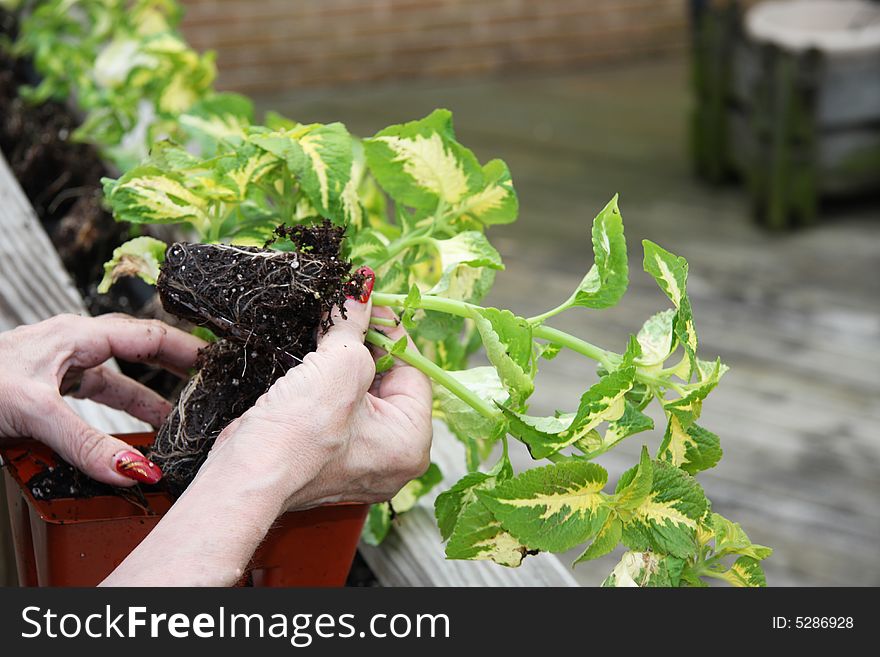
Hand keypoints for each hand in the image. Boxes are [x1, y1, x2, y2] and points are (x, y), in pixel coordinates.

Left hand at [0, 314, 203, 485]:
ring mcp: (57, 366)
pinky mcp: (45, 389)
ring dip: (146, 396)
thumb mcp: (36, 412)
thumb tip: (134, 469)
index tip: (215, 361)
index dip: (185, 348)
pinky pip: (95, 395)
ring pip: (116, 377)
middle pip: (137, 350)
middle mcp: (70, 345)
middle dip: (173, 365)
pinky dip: (118, 411)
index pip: (148, 335)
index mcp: (75, 335)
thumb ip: (87, 444)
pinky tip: (128, 427)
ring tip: (173, 415)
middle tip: (205, 379)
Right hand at [204, 296, 432, 511]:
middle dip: (366, 343)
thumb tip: (360, 289)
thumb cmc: (303, 430)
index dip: (391, 331)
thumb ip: (355, 324)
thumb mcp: (341, 363)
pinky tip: (313, 353)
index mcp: (412, 441)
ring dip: (343, 358)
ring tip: (330, 324)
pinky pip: (338, 409)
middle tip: (348, 310)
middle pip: (388, 382)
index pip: (415, 371)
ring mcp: (358, 459)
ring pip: (359, 393)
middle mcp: (392, 456)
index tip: (371, 302)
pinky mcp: (327, 456)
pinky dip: (326, 381)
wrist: (246, 474)